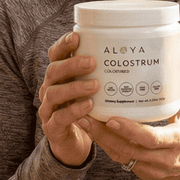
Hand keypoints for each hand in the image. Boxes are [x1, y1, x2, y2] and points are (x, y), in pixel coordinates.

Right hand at [38, 31, 99, 166]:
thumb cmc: (84, 110)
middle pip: (53, 71)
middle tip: (92, 62)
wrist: (71, 144)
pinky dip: (74, 110)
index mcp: (58, 76)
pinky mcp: (52, 127)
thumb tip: (130, 54)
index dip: (63, 45)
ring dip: (74, 87)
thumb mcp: (90, 90)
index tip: (77, 36)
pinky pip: (60, 117)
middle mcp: (50, 89)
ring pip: (54, 93)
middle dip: (72, 64)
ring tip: (95, 85)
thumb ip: (101, 74)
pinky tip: (88, 106)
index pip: (55, 55)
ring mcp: (48, 108)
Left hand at [77, 72, 179, 179]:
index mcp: (176, 141)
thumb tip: (173, 67)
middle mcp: (163, 158)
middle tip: (86, 116)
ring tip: (84, 122)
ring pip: (122, 156)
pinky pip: (123, 161)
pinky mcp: (144, 174)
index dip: (130, 130)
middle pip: (128, 149)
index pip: (150, 138)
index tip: (111, 119)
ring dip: (102, 140)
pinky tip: (96, 132)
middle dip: (104, 134)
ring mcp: (153, 169)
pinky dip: (109, 147)